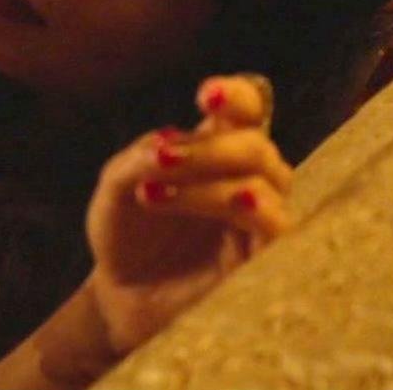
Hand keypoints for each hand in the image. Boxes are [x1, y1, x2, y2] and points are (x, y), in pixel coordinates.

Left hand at [84, 74, 292, 354]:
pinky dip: (250, 206)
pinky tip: (223, 204)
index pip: (245, 113)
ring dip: (207, 181)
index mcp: (213, 153)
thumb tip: (168, 141)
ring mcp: (258, 221)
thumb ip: (137, 159)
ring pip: (262, 181)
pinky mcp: (266, 259)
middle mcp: (244, 180)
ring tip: (150, 193)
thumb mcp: (115, 189)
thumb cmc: (125, 236)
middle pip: (255, 144)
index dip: (237, 96)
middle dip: (207, 147)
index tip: (207, 95)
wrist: (121, 297)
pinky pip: (277, 224)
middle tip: (159, 158)